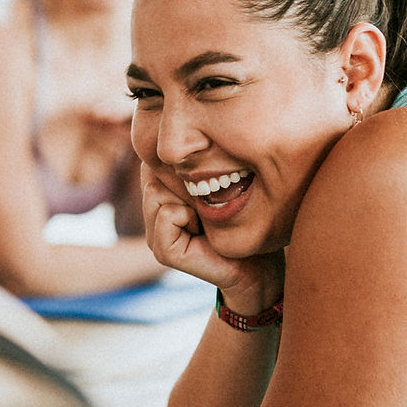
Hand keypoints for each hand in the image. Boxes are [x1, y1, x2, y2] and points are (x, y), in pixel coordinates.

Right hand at [140, 163, 282, 310]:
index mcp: (159, 199)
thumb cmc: (241, 218)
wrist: (256, 263)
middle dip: (183, 182)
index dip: (179, 166)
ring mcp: (154, 237)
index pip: (151, 163)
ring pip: (155, 192)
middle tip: (206, 206)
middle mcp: (151, 218)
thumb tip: (174, 143)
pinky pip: (167, 214)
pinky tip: (203, 231)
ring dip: (187, 199)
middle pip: (150, 175)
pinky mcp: (163, 252)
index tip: (207, 187)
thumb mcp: (211, 184)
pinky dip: (188, 216)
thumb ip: (187, 167)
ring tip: (205, 218)